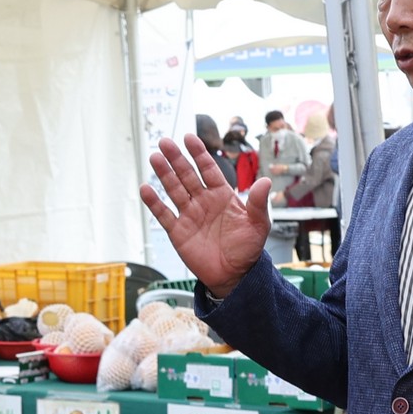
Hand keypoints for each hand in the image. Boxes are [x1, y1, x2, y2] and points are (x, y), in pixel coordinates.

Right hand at [140, 134, 273, 295]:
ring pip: (174, 190)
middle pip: (187, 175)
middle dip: (176, 159)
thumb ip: (258, 203)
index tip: (189, 138)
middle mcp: (203, 201)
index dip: (199, 154)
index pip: (208, 169)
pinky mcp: (178, 232)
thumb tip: (266, 182)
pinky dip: (154, 203)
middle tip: (165, 143)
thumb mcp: (258, 225)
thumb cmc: (248, 249)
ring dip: (164, 174)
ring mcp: (189, 215)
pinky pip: (164, 214)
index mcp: (222, 196)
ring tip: (154, 158)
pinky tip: (146, 189)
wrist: (234, 276)